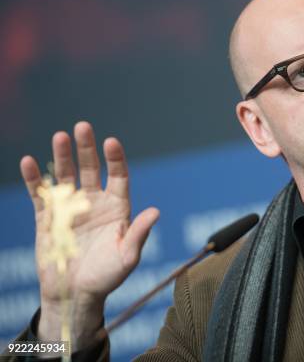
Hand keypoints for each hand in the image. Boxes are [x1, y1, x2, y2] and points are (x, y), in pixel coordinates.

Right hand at [20, 121, 158, 347]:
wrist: (75, 295)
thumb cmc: (107, 278)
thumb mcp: (127, 257)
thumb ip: (139, 234)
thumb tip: (155, 211)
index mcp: (117, 208)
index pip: (118, 176)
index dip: (115, 159)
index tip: (111, 142)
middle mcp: (95, 202)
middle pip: (91, 169)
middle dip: (87, 148)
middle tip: (83, 126)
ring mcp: (71, 208)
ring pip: (66, 176)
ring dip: (63, 156)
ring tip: (60, 136)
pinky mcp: (48, 218)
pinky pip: (41, 195)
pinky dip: (35, 179)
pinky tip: (29, 162)